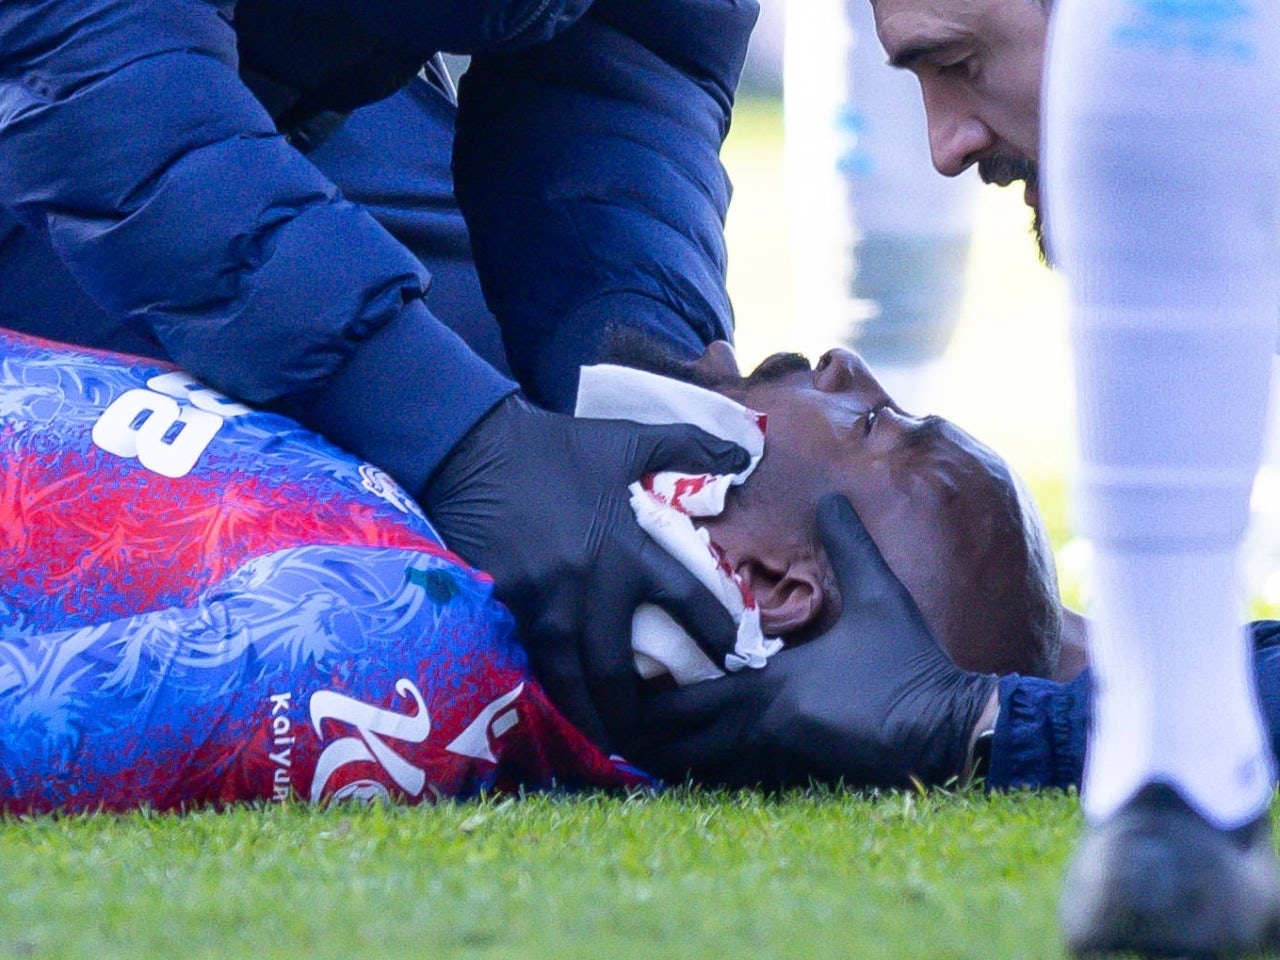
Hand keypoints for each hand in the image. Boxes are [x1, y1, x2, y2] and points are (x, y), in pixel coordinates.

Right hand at [422, 394, 750, 749]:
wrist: (477, 447)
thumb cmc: (558, 445)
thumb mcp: (630, 437)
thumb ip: (692, 446)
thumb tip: (748, 453)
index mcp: (628, 545)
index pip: (687, 601)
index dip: (716, 635)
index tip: (736, 659)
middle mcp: (590, 583)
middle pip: (619, 665)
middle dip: (639, 708)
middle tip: (659, 733)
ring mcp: (543, 600)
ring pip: (570, 678)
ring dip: (590, 717)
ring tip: (608, 744)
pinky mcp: (503, 606)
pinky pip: (529, 662)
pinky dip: (546, 693)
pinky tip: (556, 719)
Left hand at [629, 494, 998, 788]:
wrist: (950, 730)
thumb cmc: (910, 662)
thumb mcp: (879, 595)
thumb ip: (848, 543)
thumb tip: (831, 495)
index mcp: (766, 684)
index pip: (679, 694)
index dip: (642, 684)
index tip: (622, 658)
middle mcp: (758, 728)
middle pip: (670, 739)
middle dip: (641, 719)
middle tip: (618, 693)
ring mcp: (773, 760)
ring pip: (693, 765)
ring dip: (668, 745)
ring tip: (647, 719)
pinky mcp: (792, 778)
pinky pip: (727, 779)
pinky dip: (703, 763)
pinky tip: (698, 743)